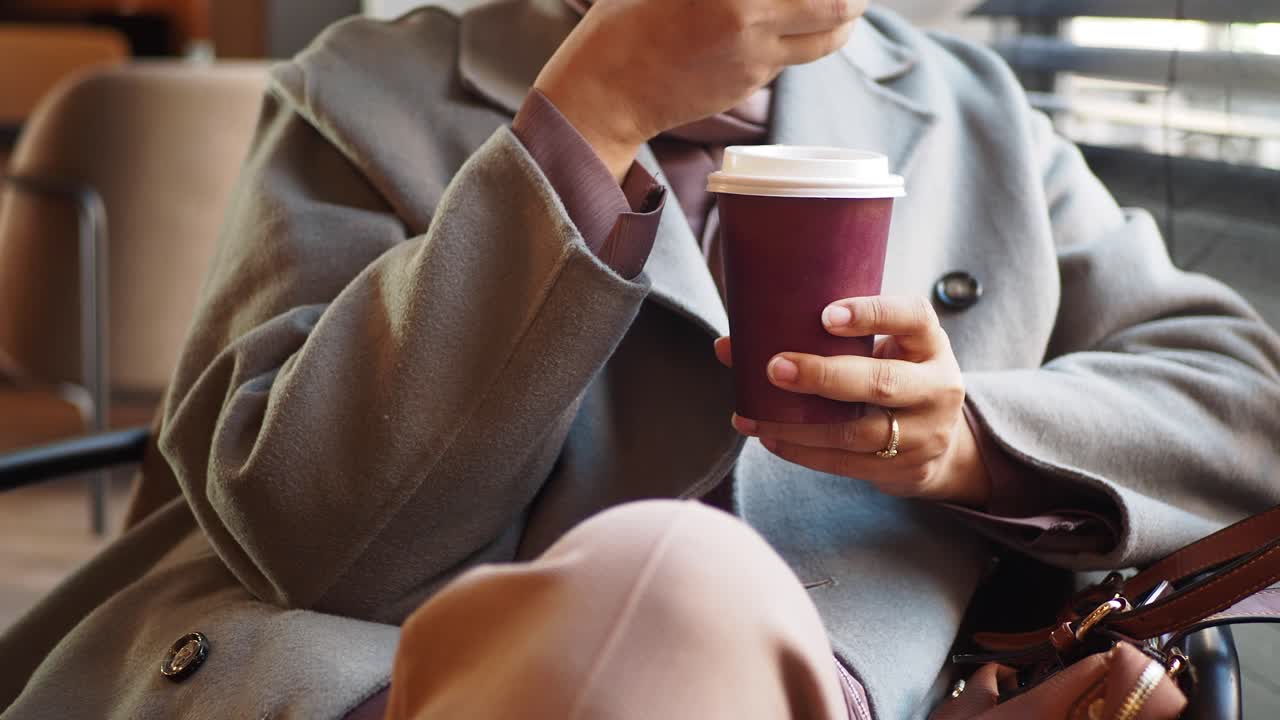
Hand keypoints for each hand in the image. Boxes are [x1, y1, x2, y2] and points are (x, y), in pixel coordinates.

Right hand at [534, 0, 864, 178]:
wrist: (607, 90)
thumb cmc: (628, 20)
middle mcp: (748, 11)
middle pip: (834, 1)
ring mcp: (755, 52)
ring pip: (829, 36)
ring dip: (845, 17)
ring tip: (845, 5)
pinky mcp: (751, 80)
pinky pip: (795, 55)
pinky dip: (808, 36)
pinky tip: (795, 24)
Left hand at [715, 295, 991, 505]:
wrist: (940, 439)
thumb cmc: (888, 373)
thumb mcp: (877, 348)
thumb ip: (818, 339)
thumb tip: (727, 346)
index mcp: (929, 342)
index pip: (911, 316)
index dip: (872, 314)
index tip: (825, 315)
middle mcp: (937, 386)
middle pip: (882, 383)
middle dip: (824, 376)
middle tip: (774, 368)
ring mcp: (926, 432)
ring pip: (859, 433)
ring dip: (801, 426)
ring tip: (756, 417)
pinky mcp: (907, 468)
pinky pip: (848, 463)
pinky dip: (804, 452)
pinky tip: (771, 439)